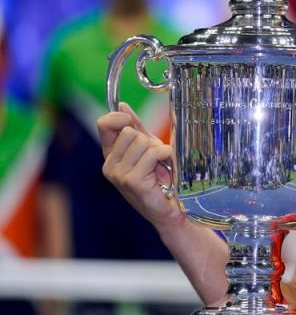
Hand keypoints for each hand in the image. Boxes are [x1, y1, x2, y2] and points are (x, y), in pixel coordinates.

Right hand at [97, 102, 180, 228]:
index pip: (104, 123)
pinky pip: (153, 154)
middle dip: (149, 140)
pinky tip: (166, 170)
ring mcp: (119, 175)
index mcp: (110, 155)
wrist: (171, 209)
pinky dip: (166, 156)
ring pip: (143, 142)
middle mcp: (109, 165)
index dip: (121, 117)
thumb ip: (136, 127)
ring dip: (160, 151)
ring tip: (161, 167)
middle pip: (130, 132)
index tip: (133, 123)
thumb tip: (122, 105)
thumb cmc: (160, 179)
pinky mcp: (133, 181)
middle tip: (157, 159)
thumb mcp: (147, 148)